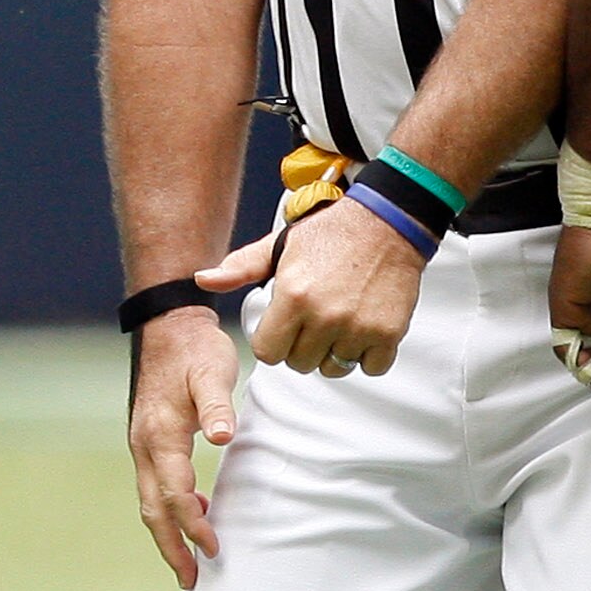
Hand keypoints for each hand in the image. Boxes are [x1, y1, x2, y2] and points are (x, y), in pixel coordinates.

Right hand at [130, 305, 238, 588]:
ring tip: (188, 562)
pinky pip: (155, 485)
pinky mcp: (149, 439)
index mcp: (160, 436)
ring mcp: (143, 443)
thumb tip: (223, 438)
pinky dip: (169, 508)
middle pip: (153, 509)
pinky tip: (193, 511)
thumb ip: (218, 406)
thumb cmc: (194, 348)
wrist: (167, 323)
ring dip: (168, 533)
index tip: (214, 548)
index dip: (193, 526)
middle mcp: (144, 445)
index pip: (175, 495)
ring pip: (150, 500)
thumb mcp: (211, 372)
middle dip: (172, 548)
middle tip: (191, 581)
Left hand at [200, 193, 424, 378]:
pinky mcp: (388, 333)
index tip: (284, 326)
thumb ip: (239, 268)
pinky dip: (367, 355)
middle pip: (300, 364)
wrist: (386, 222)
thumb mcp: (277, 246)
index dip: (273, 341)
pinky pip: (370, 367)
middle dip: (302, 347)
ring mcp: (358, 327)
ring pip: (334, 369)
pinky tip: (362, 329)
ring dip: (334, 353)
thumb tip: (202, 279)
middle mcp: (325, 315)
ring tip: (338, 323)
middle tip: (313, 321)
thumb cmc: (328, 234)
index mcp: (293, 296)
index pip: (268, 353)